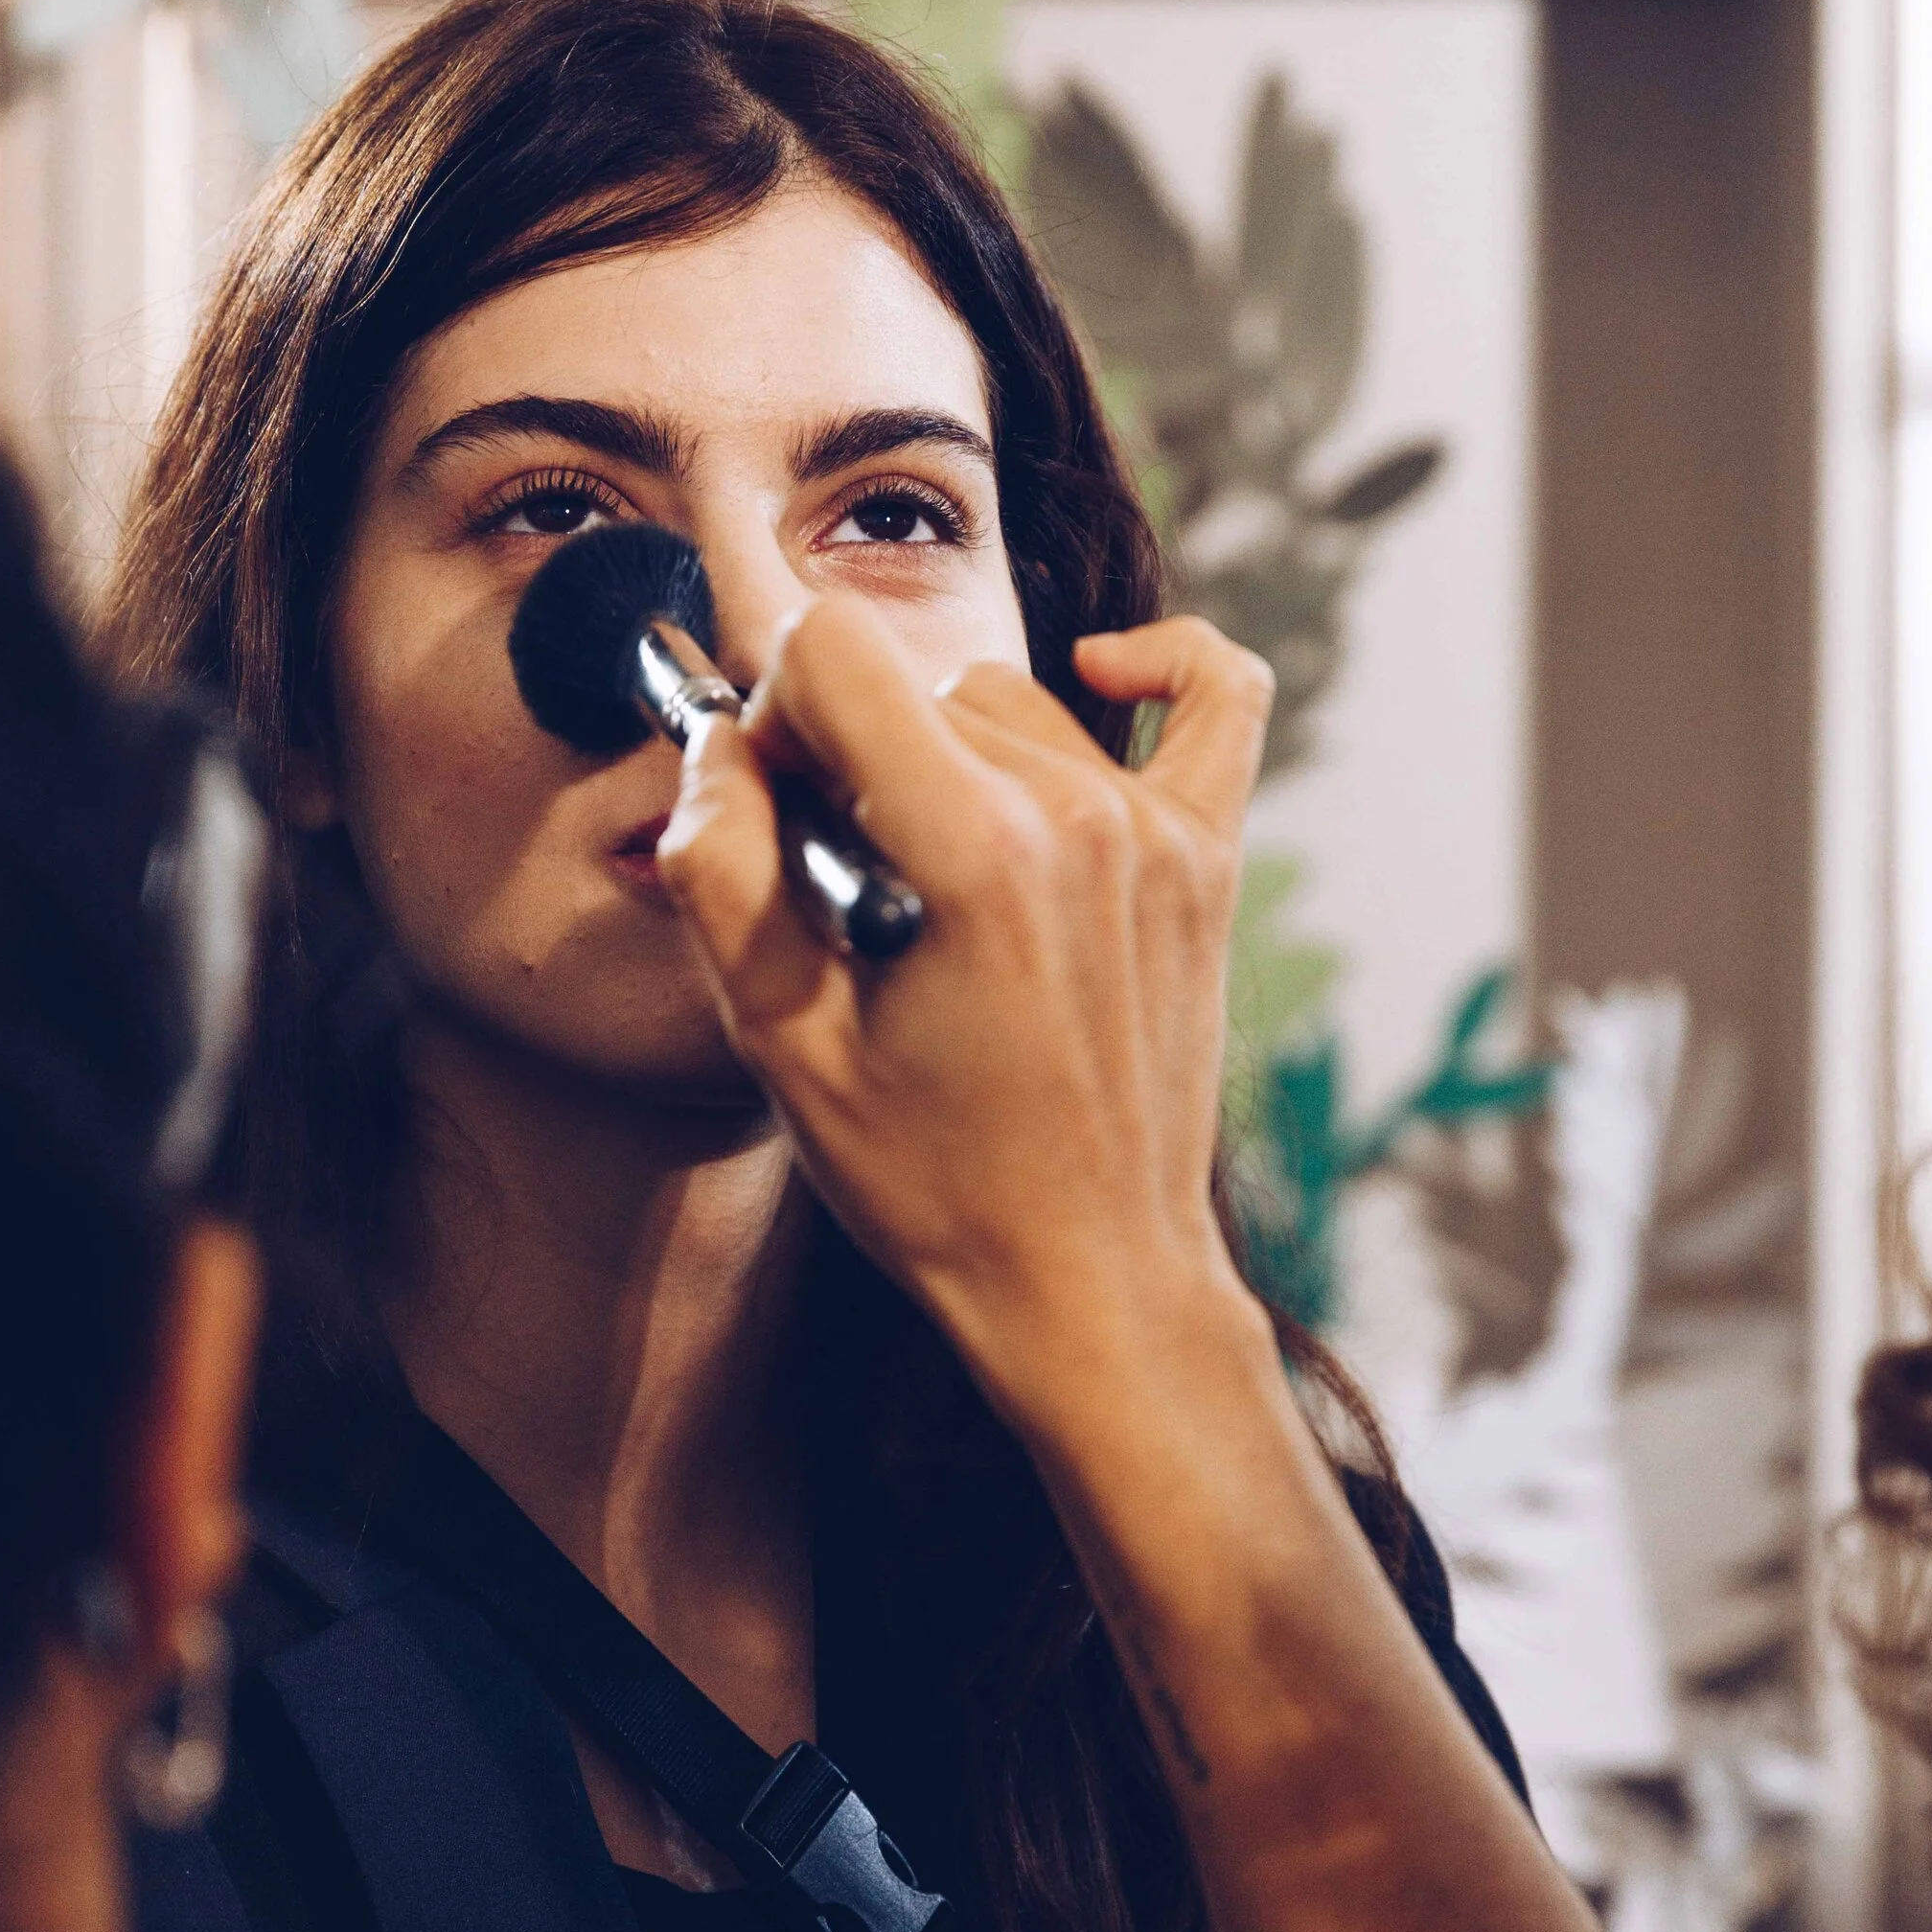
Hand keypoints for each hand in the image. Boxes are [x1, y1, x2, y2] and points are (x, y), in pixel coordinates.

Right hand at [656, 594, 1275, 1413]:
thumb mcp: (781, 1046)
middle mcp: (1077, 814)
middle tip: (854, 894)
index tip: (779, 815)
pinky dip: (1158, 665)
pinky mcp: (1206, 858)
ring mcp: (1156, 831)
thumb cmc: (931, 1183)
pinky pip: (1215, 695)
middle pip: (915, 685)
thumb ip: (721, 872)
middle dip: (857, 759)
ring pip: (1015, 702)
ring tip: (945, 891)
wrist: (1086, 1277)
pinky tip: (1105, 676)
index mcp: (971, 850)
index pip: (834, 654)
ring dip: (959, 762)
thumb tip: (716, 750)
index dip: (776, 720)